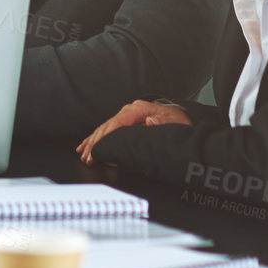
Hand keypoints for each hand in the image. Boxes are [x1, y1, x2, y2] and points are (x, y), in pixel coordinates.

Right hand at [77, 99, 192, 164]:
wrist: (183, 118)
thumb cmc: (178, 123)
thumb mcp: (173, 124)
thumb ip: (160, 124)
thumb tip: (148, 121)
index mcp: (140, 109)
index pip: (117, 123)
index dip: (105, 137)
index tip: (96, 150)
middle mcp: (131, 110)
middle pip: (108, 126)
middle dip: (95, 142)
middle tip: (87, 157)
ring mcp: (127, 114)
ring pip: (105, 127)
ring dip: (93, 141)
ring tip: (84, 154)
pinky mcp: (127, 120)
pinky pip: (108, 128)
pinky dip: (97, 137)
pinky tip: (87, 144)